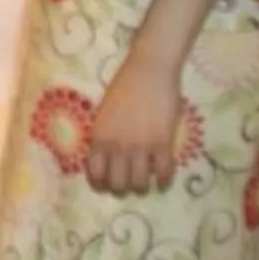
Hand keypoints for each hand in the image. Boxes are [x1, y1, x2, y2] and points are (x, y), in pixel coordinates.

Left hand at [85, 52, 183, 195]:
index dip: (101, 183)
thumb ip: (104, 135)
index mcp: (99, 138)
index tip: (107, 185)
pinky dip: (163, 181)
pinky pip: (163, 172)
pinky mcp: (163, 143)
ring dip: (142, 186)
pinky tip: (163, 180)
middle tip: (129, 183)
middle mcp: (117, 146)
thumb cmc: (124, 87)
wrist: (149, 72)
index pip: (95, 173)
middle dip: (123, 187)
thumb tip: (107, 156)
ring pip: (139, 183)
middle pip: (117, 183)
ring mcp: (140, 146)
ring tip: (146, 182)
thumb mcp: (104, 114)